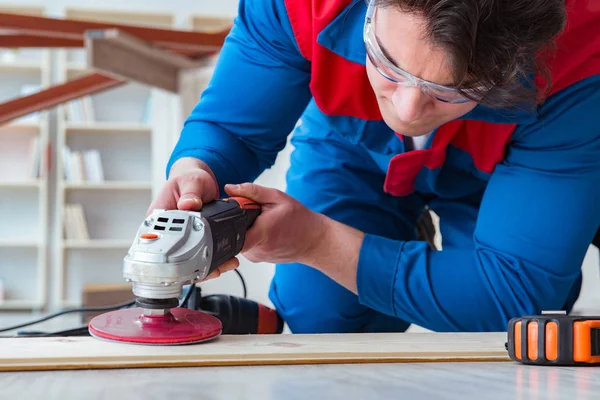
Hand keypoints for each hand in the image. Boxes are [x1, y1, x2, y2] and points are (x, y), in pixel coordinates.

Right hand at [148, 157, 239, 280]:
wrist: (196, 180)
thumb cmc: (189, 178)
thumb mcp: (191, 181)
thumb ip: (191, 192)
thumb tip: (188, 204)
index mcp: (158, 215)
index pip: (156, 241)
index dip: (170, 257)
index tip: (186, 265)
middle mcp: (165, 229)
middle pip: (174, 256)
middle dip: (193, 267)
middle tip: (213, 270)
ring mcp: (178, 236)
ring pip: (187, 259)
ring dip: (205, 267)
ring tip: (223, 267)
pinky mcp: (190, 239)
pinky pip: (198, 253)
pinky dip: (210, 260)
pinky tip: (224, 263)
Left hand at [223, 182, 327, 265]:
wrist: (313, 241)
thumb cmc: (299, 220)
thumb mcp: (277, 198)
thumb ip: (252, 191)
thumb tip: (230, 188)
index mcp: (262, 233)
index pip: (232, 235)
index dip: (227, 221)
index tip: (233, 212)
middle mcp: (257, 249)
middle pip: (234, 233)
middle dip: (239, 220)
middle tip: (254, 214)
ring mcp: (257, 256)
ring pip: (239, 238)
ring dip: (246, 228)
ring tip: (262, 222)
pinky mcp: (258, 258)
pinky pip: (246, 244)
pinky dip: (251, 235)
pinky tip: (264, 231)